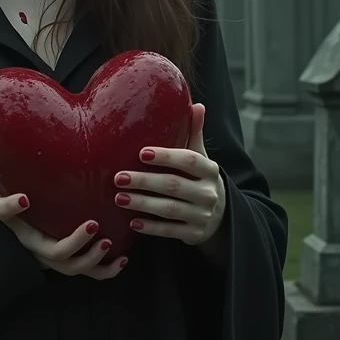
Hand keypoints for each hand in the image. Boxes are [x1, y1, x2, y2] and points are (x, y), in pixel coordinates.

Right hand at [0, 143, 127, 279]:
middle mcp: (34, 244)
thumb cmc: (13, 208)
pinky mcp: (70, 263)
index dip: (12, 208)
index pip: (5, 216)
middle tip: (93, 224)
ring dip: (91, 258)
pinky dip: (105, 271)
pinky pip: (88, 274)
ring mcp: (53, 258)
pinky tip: (122, 259)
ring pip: (71, 267)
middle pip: (51, 252)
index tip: (24, 197)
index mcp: (15, 223)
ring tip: (107, 241)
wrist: (19, 237)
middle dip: (73, 242)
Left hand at [113, 104, 226, 246]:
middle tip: (118, 177)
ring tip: (119, 198)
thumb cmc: (200, 179)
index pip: (189, 160)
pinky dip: (151, 227)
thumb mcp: (201, 157)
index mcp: (210, 170)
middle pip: (174, 185)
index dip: (166, 156)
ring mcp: (203, 215)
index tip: (141, 153)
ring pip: (169, 210)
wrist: (221, 216)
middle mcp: (209, 193)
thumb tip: (196, 104)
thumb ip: (195, 133)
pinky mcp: (195, 234)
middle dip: (145, 181)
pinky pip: (170, 231)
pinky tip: (132, 222)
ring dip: (143, 204)